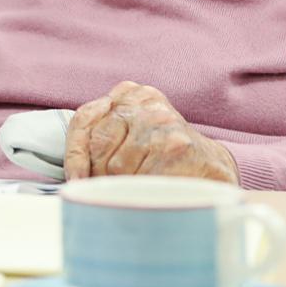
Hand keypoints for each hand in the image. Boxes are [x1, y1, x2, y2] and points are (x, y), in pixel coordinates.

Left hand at [63, 81, 236, 183]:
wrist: (211, 165)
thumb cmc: (161, 154)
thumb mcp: (129, 135)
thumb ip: (99, 139)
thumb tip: (74, 175)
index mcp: (128, 94)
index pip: (84, 120)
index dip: (74, 154)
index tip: (74, 181)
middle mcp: (144, 102)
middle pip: (99, 143)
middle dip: (96, 174)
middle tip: (104, 191)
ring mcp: (163, 121)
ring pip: (118, 165)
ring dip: (121, 187)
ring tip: (135, 191)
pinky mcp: (178, 145)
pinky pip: (141, 179)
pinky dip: (141, 192)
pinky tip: (153, 191)